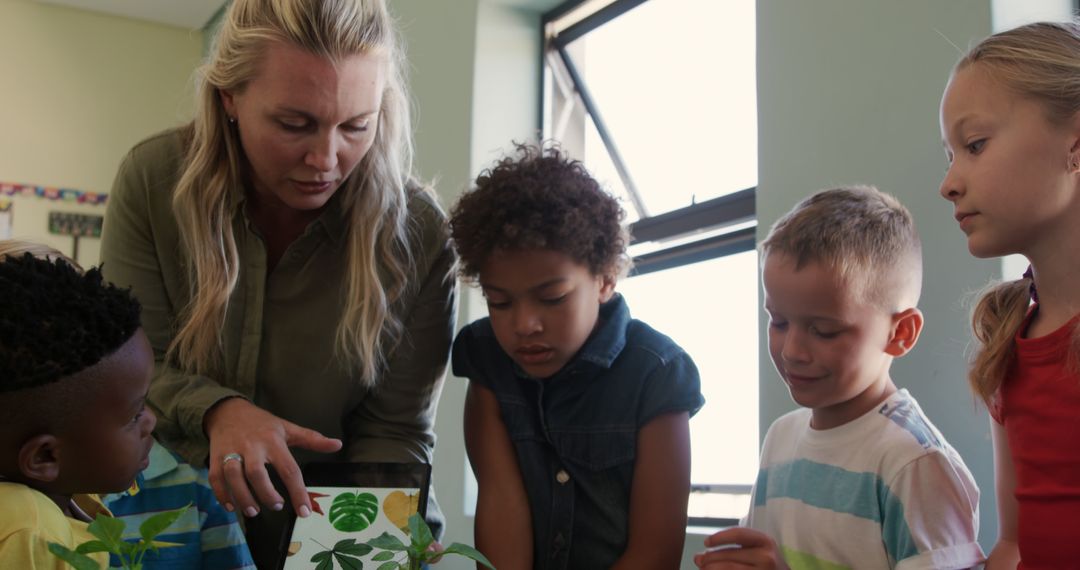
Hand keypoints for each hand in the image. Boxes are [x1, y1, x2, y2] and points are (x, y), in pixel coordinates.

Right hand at [204, 398, 341, 517]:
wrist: (228, 411)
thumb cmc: (262, 424)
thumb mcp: (288, 428)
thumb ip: (312, 439)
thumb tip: (338, 445)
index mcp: (273, 441)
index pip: (289, 469)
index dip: (298, 492)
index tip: (304, 512)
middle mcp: (252, 447)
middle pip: (256, 473)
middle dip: (266, 493)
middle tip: (277, 506)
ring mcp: (231, 452)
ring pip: (234, 476)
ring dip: (243, 497)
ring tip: (254, 511)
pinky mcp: (215, 457)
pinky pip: (216, 478)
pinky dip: (222, 494)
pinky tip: (231, 507)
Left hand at [694, 527, 788, 568]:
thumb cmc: (765, 561)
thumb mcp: (756, 548)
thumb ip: (731, 548)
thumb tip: (698, 558)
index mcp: (765, 541)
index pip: (738, 534)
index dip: (719, 538)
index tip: (706, 543)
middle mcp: (766, 558)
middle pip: (729, 556)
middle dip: (709, 558)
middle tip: (698, 560)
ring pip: (729, 569)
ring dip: (710, 569)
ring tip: (703, 569)